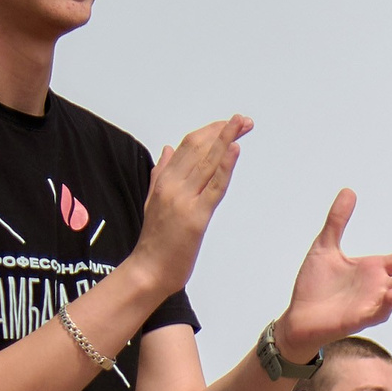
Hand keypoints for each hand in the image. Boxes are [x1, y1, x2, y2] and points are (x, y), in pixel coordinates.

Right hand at [132, 115, 251, 291]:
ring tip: (242, 124)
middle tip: (243, 120)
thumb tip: (168, 150)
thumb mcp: (153, 201)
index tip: (228, 124)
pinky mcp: (195, 217)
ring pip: (206, 162)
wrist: (148, 270)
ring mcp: (183, 199)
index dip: (210, 132)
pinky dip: (224, 167)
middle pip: (199, 148)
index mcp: (164, 180)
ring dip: (226, 140)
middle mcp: (173, 185)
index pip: (189, 146)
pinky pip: (213, 187)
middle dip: (223, 131)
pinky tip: (234, 150)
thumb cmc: (155, 242)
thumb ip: (161, 174)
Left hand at [275, 192, 391, 358]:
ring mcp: (372, 304)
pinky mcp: (359, 318)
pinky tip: (391, 294)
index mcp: (374, 270)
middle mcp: (379, 287)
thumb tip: (349, 190)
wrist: (299, 316)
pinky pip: (378, 312)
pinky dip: (386, 304)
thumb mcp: (325, 245)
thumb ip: (338, 220)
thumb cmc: (314, 286)